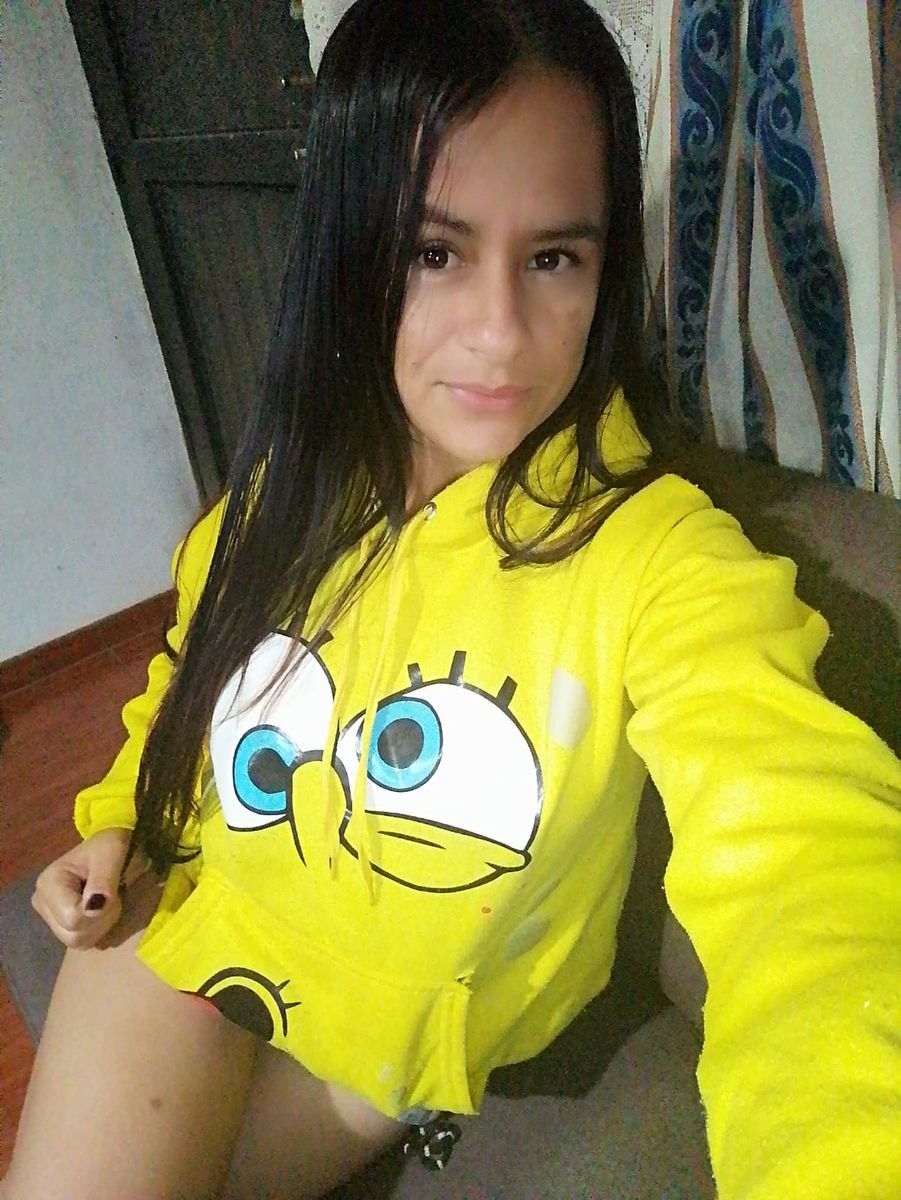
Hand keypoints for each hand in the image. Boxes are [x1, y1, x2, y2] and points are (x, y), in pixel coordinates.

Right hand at [31, 828, 148, 948]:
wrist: (105, 847)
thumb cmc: (107, 847)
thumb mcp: (110, 855)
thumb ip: (103, 881)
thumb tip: (92, 908)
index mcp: (48, 883)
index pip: (73, 918)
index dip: (99, 911)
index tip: (111, 891)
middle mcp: (42, 902)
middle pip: (73, 935)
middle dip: (101, 920)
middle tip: (113, 897)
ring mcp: (48, 915)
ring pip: (77, 942)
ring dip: (101, 926)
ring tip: (107, 902)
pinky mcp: (58, 924)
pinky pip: (80, 942)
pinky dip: (96, 930)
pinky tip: (101, 911)